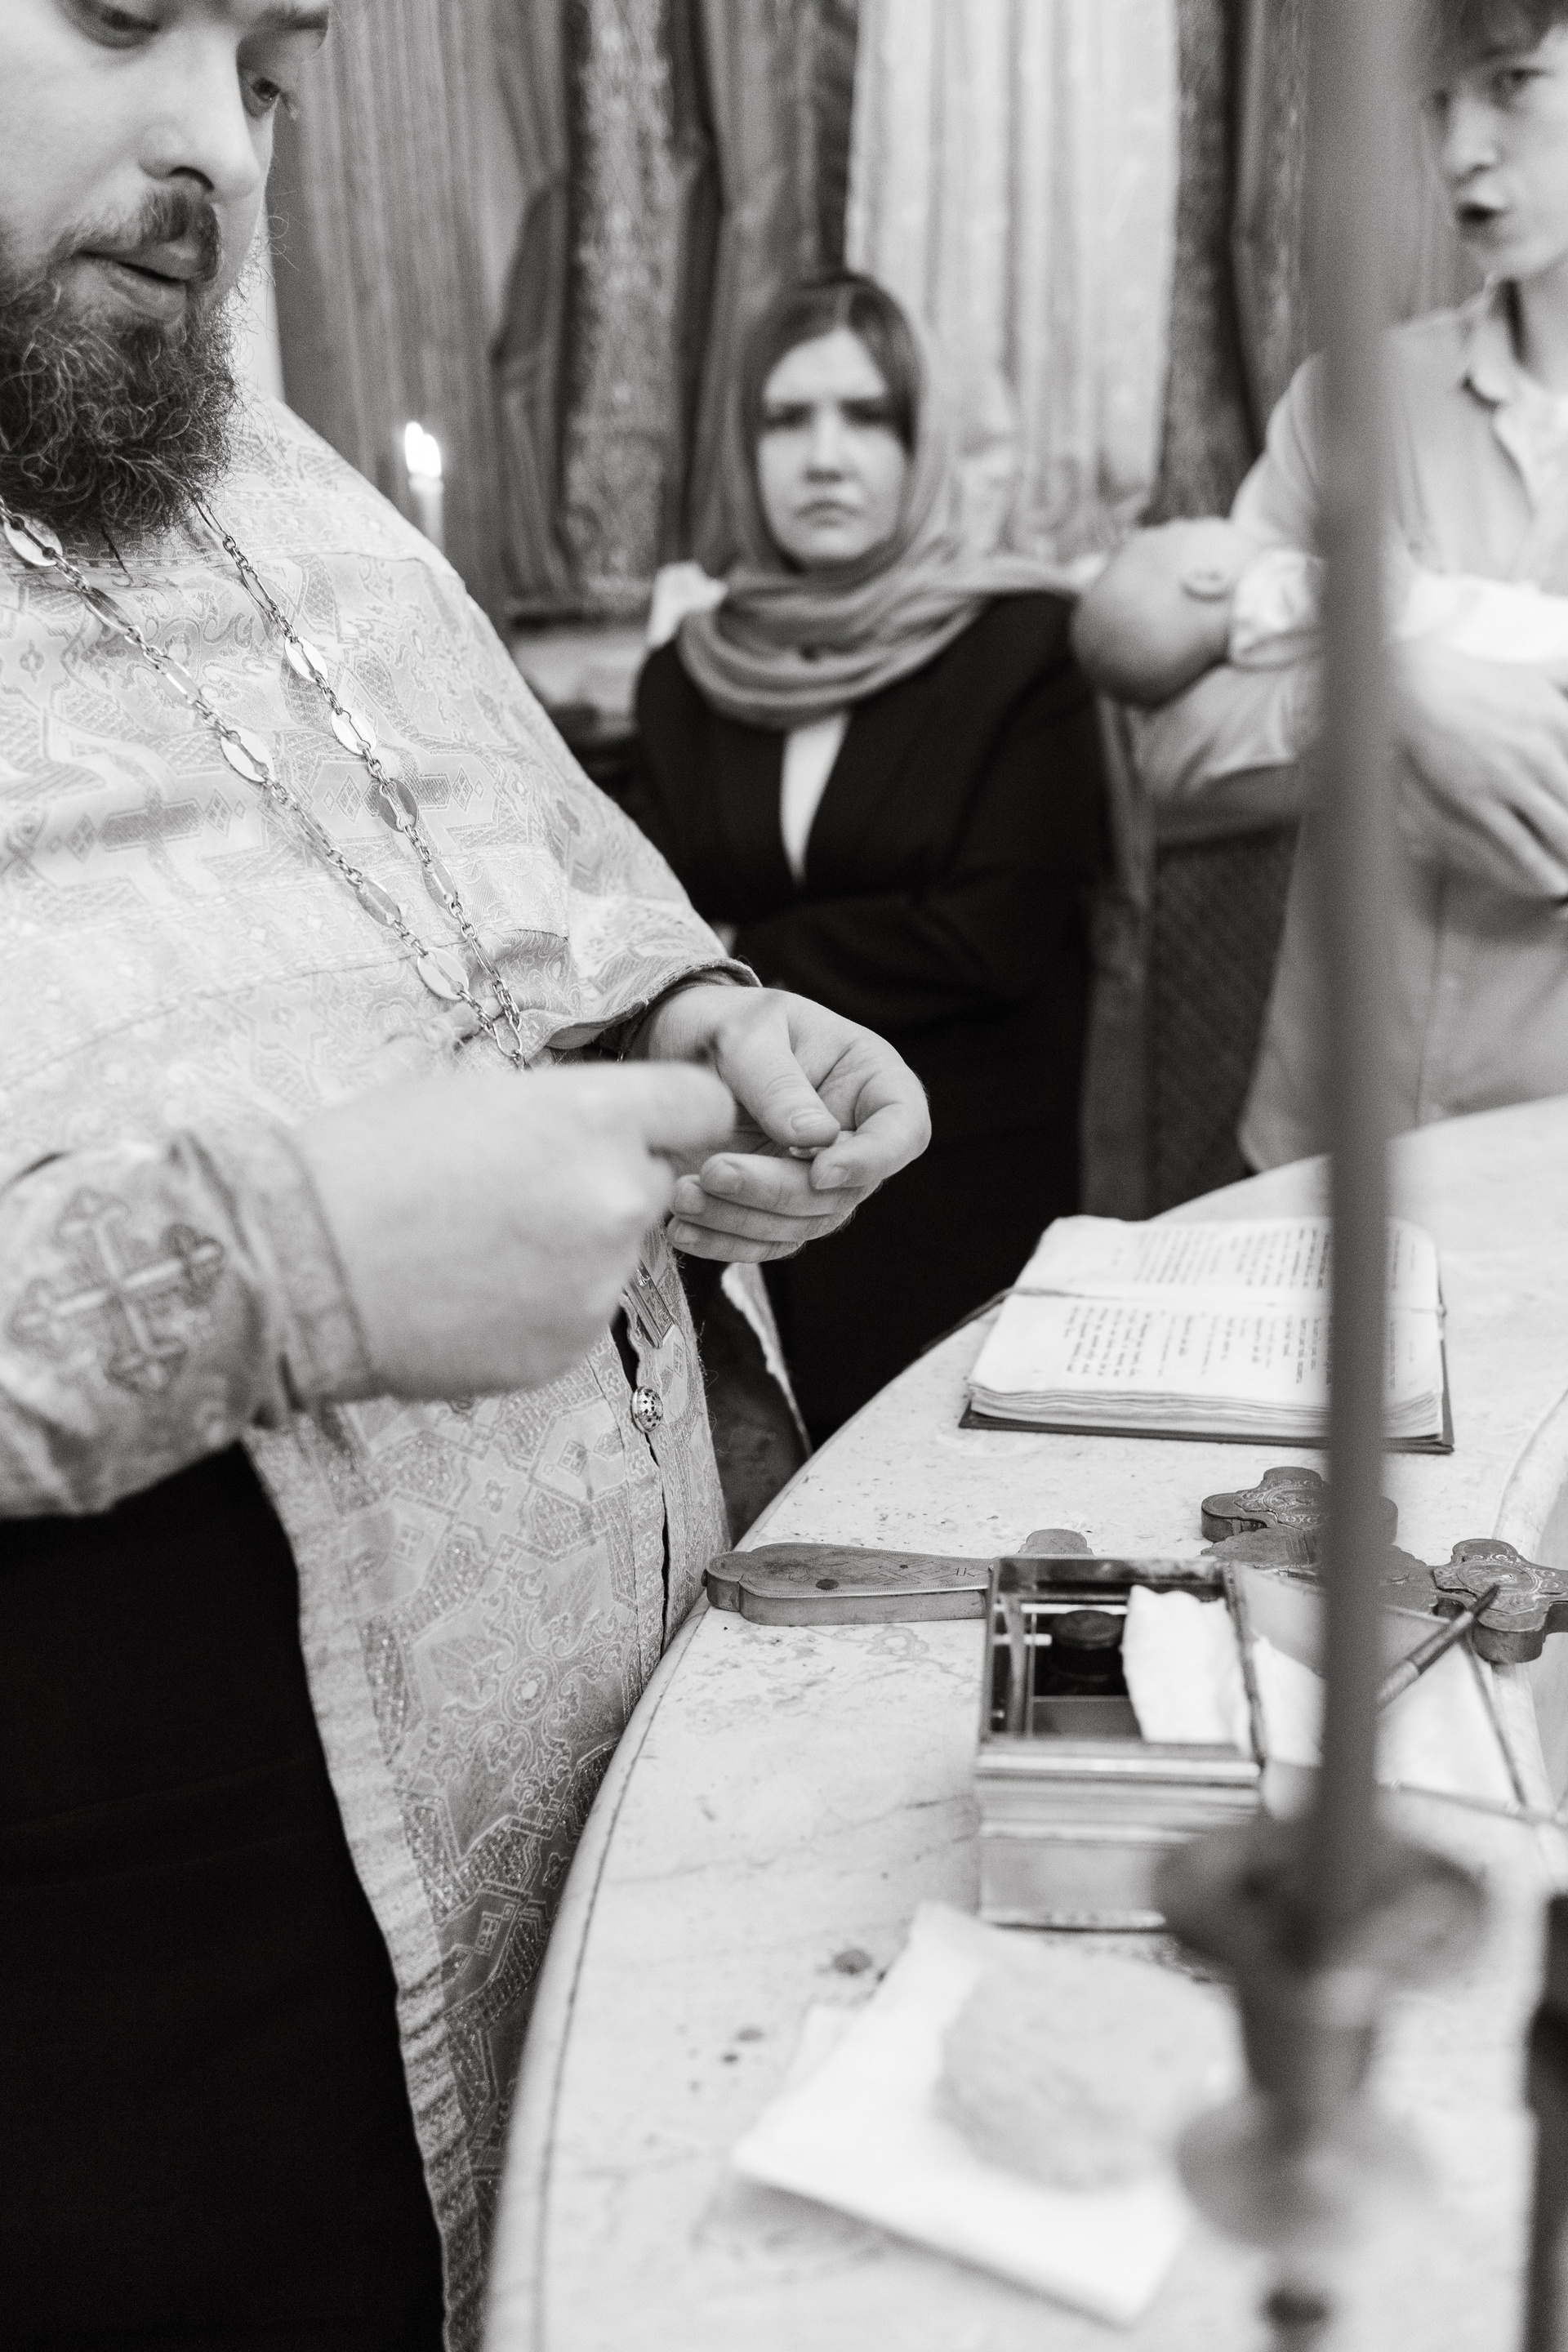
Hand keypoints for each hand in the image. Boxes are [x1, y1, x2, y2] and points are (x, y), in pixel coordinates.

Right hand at [295, 1062, 735, 1396]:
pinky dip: (542, 1304)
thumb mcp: (473, 1095)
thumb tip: (600, 1121)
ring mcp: (599, 1281)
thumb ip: (561, 1108)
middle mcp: (617, 1197)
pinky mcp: (572, 1347)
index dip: (680, 1113)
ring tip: (480, 1246)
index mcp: (594, 1116)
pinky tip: (472, 1292)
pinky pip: (580, 1313)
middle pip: (657, 1183)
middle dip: (609, 1182)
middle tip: (526, 1190)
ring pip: (617, 1253)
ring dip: (573, 1249)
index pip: (702, 1105)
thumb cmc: (370, 1162)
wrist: (301, 1266)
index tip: (658, 1125)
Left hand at [639, 984, 930, 1261]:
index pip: (904, 1129)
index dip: (872, 1159)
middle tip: (713, 1171)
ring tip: (683, 1194)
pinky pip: (767, 1240)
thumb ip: (778, 1083)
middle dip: (777, 1191)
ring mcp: (819, 1178)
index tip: (820, 1171)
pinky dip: (726, 1241)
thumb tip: (815, 1139)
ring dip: (743, 1219)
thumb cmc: (725, 1022)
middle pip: (845, 1189)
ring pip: (804, 1223)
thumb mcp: (746, 1034)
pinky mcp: (778, 1207)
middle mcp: (855, 1137)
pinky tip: (685, 1228)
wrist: (680, 1046)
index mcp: (872, 1081)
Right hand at [1393, 641, 1567, 898]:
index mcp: (1562, 719)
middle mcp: (1542, 750)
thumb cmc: (1485, 682)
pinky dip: (1539, 867)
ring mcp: (1510, 777)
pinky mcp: (1478, 798)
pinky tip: (1554, 883)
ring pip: (1560, 828)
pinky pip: (1517, 841)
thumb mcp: (1542, 675)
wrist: (1422, 688)